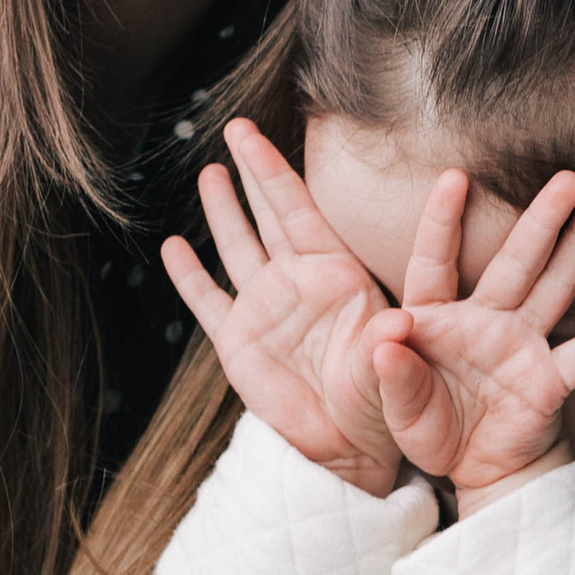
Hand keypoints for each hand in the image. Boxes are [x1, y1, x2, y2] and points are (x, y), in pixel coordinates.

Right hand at [161, 121, 400, 493]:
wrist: (347, 448)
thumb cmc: (379, 402)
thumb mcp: (389, 371)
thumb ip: (387, 345)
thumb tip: (400, 326)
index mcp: (334, 275)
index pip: (299, 209)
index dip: (275, 170)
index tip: (257, 133)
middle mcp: (298, 282)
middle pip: (269, 213)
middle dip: (252, 170)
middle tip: (236, 126)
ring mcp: (265, 308)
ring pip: (238, 246)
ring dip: (223, 211)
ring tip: (209, 172)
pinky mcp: (238, 343)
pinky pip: (208, 301)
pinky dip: (189, 276)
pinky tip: (173, 247)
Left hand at [369, 169, 574, 504]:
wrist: (476, 470)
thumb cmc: (432, 426)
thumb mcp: (395, 404)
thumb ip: (388, 370)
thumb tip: (386, 330)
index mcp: (437, 319)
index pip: (436, 260)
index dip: (443, 221)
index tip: (455, 176)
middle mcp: (486, 320)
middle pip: (516, 261)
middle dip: (542, 218)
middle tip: (568, 177)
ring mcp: (522, 346)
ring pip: (555, 287)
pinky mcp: (548, 381)